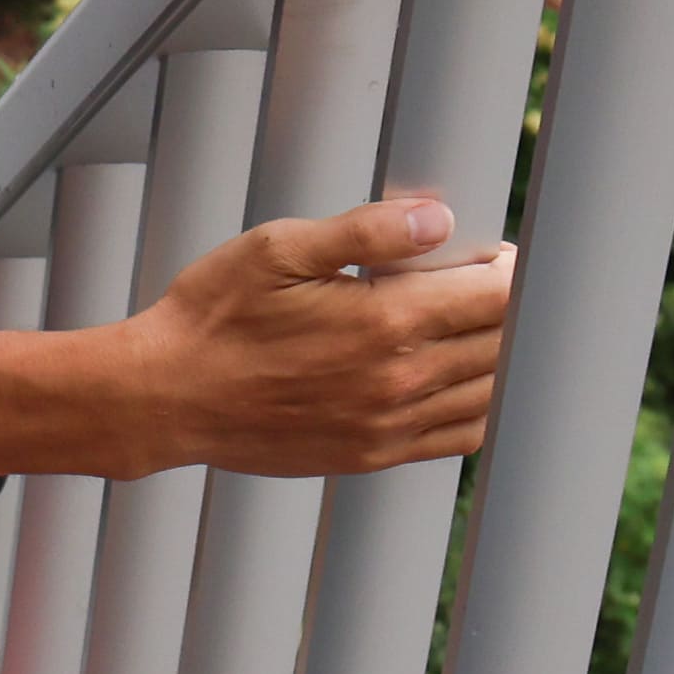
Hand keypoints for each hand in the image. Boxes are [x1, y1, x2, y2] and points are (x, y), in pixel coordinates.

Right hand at [114, 197, 513, 476]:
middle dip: (506, 306)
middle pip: (502, 343)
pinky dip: (479, 406)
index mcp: (385, 322)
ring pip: (489, 392)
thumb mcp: (278, 249)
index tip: (493, 252)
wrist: (165, 396)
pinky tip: (459, 378)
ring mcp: (388, 425)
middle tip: (484, 280)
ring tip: (474, 325)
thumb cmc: (213, 317)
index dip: (507, 268)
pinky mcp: (372, 454)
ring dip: (498, 355)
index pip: (495, 296)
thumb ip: (366, 230)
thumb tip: (437, 218)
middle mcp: (398, 381)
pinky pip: (459, 437)